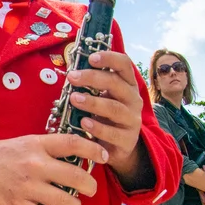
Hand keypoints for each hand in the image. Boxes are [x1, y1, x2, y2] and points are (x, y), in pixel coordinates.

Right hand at [0, 135, 105, 204]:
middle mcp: (34, 165)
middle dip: (90, 186)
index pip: (74, 144)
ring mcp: (27, 188)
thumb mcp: (23, 143)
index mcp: (36, 145)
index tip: (103, 156)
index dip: (94, 151)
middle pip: (77, 177)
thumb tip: (76, 157)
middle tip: (89, 189)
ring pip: (67, 202)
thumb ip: (47, 148)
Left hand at [66, 51, 143, 175]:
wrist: (118, 147)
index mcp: (127, 85)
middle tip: (72, 77)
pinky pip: (112, 133)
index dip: (109, 58)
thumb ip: (91, 86)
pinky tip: (83, 123)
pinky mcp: (127, 140)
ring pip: (114, 108)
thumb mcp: (102, 98)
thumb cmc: (105, 117)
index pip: (124, 65)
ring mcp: (132, 120)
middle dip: (93, 78)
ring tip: (74, 99)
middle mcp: (133, 100)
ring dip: (92, 102)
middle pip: (116, 84)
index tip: (91, 57)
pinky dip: (97, 127)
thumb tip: (71, 72)